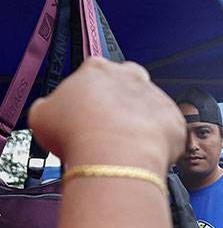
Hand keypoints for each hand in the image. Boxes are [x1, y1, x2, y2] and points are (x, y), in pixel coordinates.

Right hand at [28, 57, 184, 172]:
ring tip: (128, 145)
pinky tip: (146, 153)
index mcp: (96, 69)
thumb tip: (52, 111)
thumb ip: (51, 106)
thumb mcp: (42, 115)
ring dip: (143, 121)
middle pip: (129, 81)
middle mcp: (131, 77)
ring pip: (152, 106)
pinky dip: (161, 141)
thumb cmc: (76, 136)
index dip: (92, 93)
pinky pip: (170, 130)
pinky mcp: (176, 120)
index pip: (96, 72)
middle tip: (112, 124)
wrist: (113, 157)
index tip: (89, 111)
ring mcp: (157, 97)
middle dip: (123, 98)